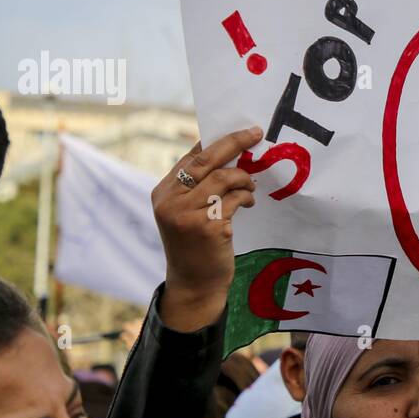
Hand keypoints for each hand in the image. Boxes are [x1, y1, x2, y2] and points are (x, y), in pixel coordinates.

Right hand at [152, 127, 261, 331]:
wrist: (194, 284)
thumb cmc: (195, 245)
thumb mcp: (185, 213)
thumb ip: (196, 187)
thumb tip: (227, 153)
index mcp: (163, 193)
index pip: (191, 156)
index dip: (217, 142)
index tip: (240, 133)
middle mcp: (171, 201)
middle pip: (207, 160)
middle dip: (234, 143)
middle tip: (256, 134)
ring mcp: (188, 214)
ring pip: (224, 178)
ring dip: (244, 179)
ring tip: (250, 187)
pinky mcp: (208, 227)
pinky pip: (234, 200)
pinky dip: (246, 197)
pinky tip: (248, 202)